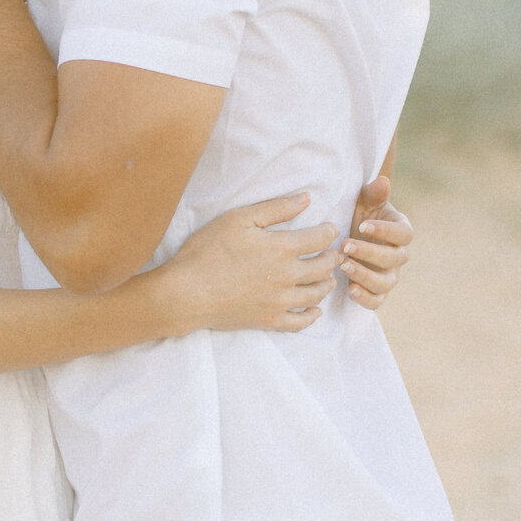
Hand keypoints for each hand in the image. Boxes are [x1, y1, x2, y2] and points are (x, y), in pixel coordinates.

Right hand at [158, 192, 340, 336]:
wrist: (186, 293)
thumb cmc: (207, 251)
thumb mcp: (238, 219)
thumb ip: (275, 208)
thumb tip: (306, 198)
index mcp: (282, 247)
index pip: (320, 238)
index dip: (329, 231)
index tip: (331, 229)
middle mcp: (288, 275)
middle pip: (323, 267)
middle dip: (331, 258)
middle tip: (333, 254)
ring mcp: (280, 301)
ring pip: (316, 293)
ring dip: (326, 284)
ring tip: (327, 278)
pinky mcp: (269, 320)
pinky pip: (300, 322)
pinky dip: (311, 315)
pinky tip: (314, 309)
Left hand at [342, 191, 411, 312]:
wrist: (349, 232)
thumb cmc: (360, 214)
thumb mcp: (365, 201)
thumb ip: (374, 193)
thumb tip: (382, 181)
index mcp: (400, 231)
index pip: (403, 234)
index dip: (385, 231)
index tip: (362, 226)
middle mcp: (399, 255)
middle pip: (394, 258)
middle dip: (369, 253)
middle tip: (345, 245)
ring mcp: (389, 275)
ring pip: (386, 283)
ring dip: (365, 276)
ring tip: (344, 266)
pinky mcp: (376, 291)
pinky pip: (377, 301)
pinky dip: (366, 298)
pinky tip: (349, 289)